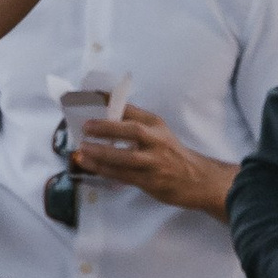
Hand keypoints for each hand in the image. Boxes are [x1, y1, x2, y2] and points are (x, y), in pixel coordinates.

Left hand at [73, 106, 233, 220]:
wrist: (196, 179)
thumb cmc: (170, 152)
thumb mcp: (157, 131)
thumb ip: (133, 123)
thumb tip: (100, 114)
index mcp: (156, 124)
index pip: (131, 109)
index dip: (110, 101)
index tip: (90, 96)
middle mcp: (157, 141)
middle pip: (133, 131)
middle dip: (107, 128)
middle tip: (86, 127)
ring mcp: (154, 162)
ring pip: (126, 157)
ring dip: (101, 153)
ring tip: (81, 149)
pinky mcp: (150, 181)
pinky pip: (123, 175)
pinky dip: (104, 170)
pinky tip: (89, 165)